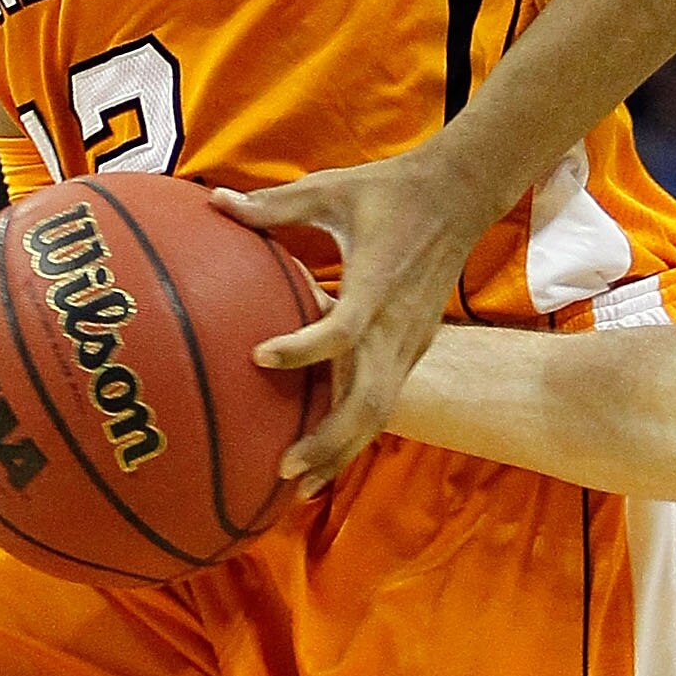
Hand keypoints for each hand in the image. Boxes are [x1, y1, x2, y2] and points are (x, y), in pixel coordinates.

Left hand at [218, 151, 493, 493]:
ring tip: (298, 486)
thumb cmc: (388, 190)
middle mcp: (398, 324)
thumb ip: (274, 204)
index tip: (258, 354)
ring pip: (380, 411)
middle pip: (370, 400)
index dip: (304, 348)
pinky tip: (324, 455)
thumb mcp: (330, 189)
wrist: (459, 195)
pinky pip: (384, 397)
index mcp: (377, 283)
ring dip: (341, 450)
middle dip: (329, 440)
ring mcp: (411, 341)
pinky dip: (355, 430)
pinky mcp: (415, 347)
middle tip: (282, 467)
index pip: (343, 328)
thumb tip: (216, 203)